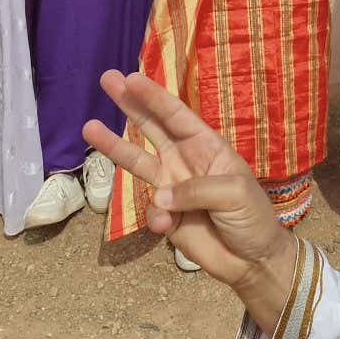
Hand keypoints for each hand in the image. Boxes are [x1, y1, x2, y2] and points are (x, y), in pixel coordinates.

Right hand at [83, 71, 296, 328]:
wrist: (251, 260)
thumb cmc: (251, 216)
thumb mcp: (234, 193)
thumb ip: (195, 189)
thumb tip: (160, 197)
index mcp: (206, 146)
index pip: (176, 115)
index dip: (154, 97)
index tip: (132, 78)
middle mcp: (185, 159)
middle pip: (151, 127)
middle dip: (130, 104)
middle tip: (107, 78)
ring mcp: (171, 186)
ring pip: (137, 161)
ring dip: (114, 145)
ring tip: (88, 127)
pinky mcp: (164, 215)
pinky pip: (150, 210)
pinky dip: (155, 218)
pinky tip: (168, 227)